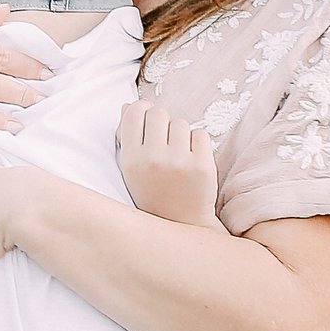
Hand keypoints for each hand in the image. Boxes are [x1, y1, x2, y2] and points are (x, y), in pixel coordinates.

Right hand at [117, 99, 218, 225]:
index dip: (142, 110)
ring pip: (181, 123)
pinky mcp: (202, 166)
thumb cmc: (153, 193)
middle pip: (159, 113)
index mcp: (131, 159)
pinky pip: (200, 134)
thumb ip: (127, 137)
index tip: (147, 119)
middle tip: (164, 141)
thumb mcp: (131, 170)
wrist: (181, 224)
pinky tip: (192, 159)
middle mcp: (153, 159)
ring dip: (180, 134)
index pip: (135, 112)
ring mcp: (179, 162)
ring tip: (178, 155)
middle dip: (162, 122)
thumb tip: (128, 106)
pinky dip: (197, 143)